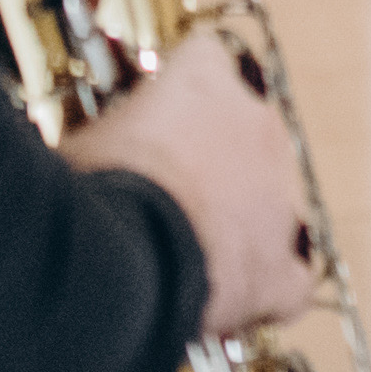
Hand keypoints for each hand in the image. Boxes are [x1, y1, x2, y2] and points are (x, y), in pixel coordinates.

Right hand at [62, 25, 318, 340]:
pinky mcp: (280, 267)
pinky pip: (287, 281)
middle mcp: (256, 124)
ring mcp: (277, 196)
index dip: (177, 100)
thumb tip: (84, 150)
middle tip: (163, 199)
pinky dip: (262, 293)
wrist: (114, 258)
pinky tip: (228, 308)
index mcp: (204, 78)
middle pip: (245, 134)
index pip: (204, 63)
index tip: (151, 126)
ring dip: (238, 223)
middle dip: (211, 165)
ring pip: (271, 202)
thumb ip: (109, 133)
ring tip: (186, 256)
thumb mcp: (83, 139)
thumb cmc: (87, 189)